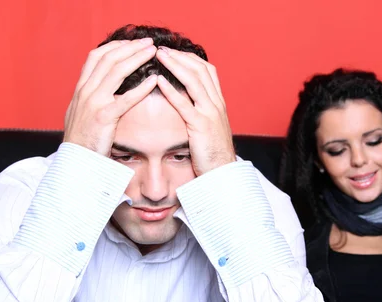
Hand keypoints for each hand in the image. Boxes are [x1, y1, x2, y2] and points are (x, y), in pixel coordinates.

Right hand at [63, 38, 158, 154]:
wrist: (75, 161)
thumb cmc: (82, 140)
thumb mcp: (81, 113)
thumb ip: (91, 98)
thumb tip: (101, 89)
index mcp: (81, 89)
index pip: (96, 57)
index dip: (114, 46)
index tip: (131, 42)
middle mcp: (85, 91)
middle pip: (108, 59)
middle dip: (130, 47)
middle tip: (148, 42)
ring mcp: (94, 103)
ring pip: (116, 71)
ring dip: (137, 58)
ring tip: (153, 52)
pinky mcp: (104, 117)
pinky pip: (125, 99)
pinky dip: (141, 87)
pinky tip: (154, 80)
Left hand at [155, 47, 235, 175]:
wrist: (223, 172)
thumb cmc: (213, 153)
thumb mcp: (210, 128)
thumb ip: (201, 112)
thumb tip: (188, 103)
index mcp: (218, 103)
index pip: (207, 70)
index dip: (190, 58)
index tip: (173, 52)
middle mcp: (216, 104)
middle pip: (200, 70)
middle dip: (180, 56)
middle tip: (161, 48)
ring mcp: (210, 114)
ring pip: (194, 81)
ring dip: (175, 65)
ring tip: (159, 56)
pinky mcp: (201, 126)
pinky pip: (185, 104)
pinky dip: (172, 90)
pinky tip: (159, 81)